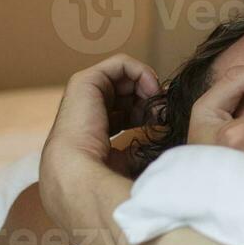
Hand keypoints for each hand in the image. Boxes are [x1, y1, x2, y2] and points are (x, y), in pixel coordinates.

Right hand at [39, 54, 160, 223]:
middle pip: (129, 95)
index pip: (129, 115)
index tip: (166, 122)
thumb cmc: (102, 179)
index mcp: (94, 134)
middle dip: (151, 99)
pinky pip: (119, 64)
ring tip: (159, 104)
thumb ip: (141, 149)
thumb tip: (163, 139)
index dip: (151, 114)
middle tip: (165, 112)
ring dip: (148, 86)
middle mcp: (88, 114)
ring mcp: (84, 97)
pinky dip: (141, 71)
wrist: (77, 176)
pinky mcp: (84, 82)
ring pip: (125, 79)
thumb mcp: (130, 163)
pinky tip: (151, 90)